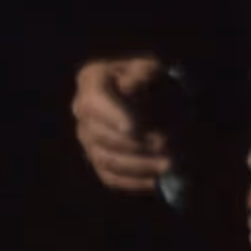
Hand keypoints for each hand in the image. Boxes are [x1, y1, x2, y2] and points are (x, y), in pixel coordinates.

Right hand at [72, 56, 176, 193]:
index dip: (113, 116)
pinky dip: (135, 182)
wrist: (156, 101)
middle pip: (101, 134)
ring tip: (168, 164)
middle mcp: (82, 110)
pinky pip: (111, 177)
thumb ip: (142, 74)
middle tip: (166, 146)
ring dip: (139, 165)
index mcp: (91, 80)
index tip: (135, 129)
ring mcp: (87, 138)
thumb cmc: (153, 82)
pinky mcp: (97, 161)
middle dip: (135, 144)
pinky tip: (157, 180)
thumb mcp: (152, 69)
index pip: (94, 100)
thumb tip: (128, 86)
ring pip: (106, 159)